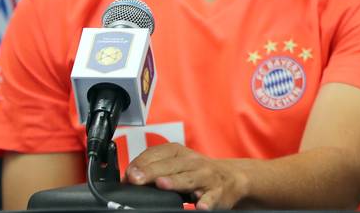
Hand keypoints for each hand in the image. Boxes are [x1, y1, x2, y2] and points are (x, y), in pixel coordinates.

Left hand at [127, 142, 249, 209]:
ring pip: (190, 179)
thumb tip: (129, 179)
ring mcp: (206, 176)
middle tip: (136, 179)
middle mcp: (193, 162)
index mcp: (179, 152)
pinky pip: (211, 198)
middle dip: (153, 171)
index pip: (157, 153)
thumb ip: (153, 169)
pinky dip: (206, 202)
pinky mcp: (218, 193)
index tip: (128, 175)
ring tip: (162, 184)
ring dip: (175, 182)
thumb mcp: (176, 164)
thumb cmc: (196, 172)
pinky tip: (200, 206)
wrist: (232, 177)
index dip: (141, 164)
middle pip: (171, 166)